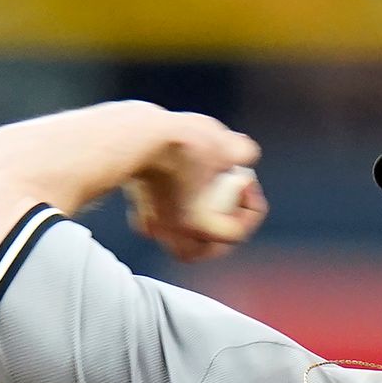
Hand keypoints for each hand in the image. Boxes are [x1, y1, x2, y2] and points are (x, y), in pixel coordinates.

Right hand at [125, 110, 267, 262]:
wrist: (129, 132)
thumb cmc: (179, 140)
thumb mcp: (224, 144)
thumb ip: (243, 152)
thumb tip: (247, 154)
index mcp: (197, 227)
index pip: (236, 234)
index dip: (252, 208)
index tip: (246, 178)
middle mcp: (172, 232)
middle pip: (204, 250)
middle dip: (222, 230)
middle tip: (231, 201)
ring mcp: (151, 221)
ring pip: (176, 240)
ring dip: (196, 227)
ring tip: (206, 198)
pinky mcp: (138, 204)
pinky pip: (157, 219)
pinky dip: (171, 209)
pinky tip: (180, 186)